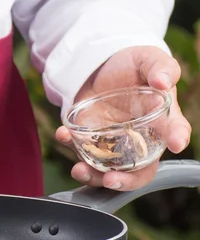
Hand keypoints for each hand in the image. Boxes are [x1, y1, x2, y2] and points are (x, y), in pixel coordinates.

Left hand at [56, 46, 190, 190]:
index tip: (175, 143)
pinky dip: (70, 146)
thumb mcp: (147, 58)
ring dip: (92, 175)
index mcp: (161, 119)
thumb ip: (160, 67)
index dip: (177, 138)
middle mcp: (139, 138)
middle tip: (112, 179)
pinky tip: (63, 134)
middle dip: (126, 181)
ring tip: (79, 170)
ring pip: (107, 169)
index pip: (174, 132)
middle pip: (139, 169)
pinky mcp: (89, 137)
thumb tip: (163, 81)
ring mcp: (112, 142)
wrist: (100, 65)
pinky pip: (80, 149)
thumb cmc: (131, 65)